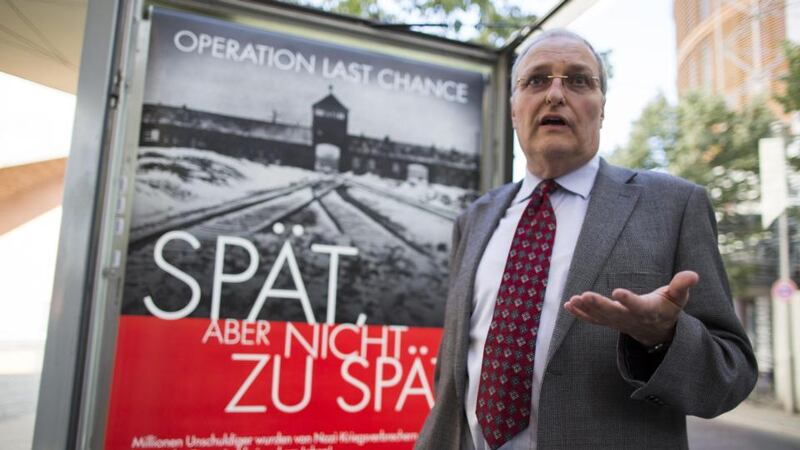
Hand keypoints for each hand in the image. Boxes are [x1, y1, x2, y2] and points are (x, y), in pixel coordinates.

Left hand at [563, 271, 698, 346]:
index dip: (628, 300)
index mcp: (648, 311)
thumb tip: (694, 274)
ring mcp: (618, 322)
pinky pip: (593, 320)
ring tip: (573, 300)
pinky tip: (569, 305)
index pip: (637, 306)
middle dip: (598, 304)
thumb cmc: (668, 309)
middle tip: (584, 295)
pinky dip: (581, 314)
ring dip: (585, 309)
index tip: (617, 292)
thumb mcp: (678, 298)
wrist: (658, 332)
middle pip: (613, 313)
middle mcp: (630, 318)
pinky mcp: (609, 323)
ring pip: (600, 317)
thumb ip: (682, 285)